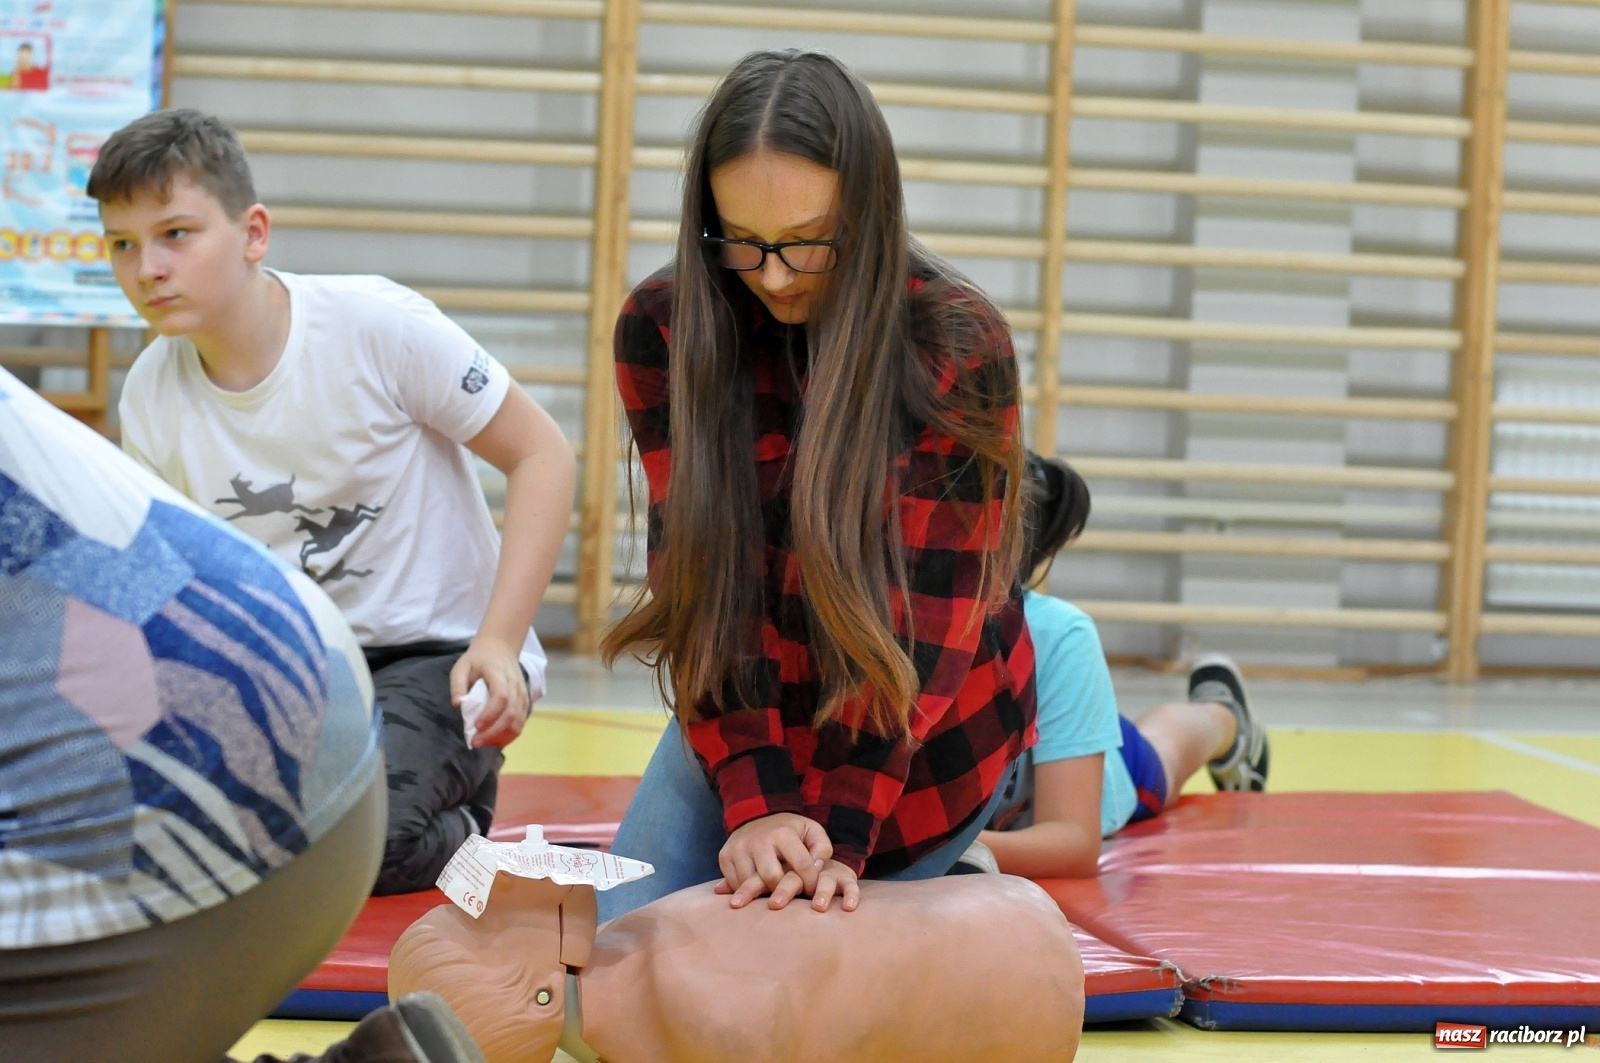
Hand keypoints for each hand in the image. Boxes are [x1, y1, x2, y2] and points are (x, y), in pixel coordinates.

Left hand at [449, 637, 528, 748]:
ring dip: (502, 736)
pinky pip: (521, 722)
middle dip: (494, 732)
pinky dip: (509, 735)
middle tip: (475, 742)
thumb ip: (457, 684)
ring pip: (518, 720)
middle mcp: (515, 685)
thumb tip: (457, 704)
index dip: (490, 714)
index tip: (476, 727)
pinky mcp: (524, 701)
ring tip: (484, 744)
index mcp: (499, 674)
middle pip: (511, 713)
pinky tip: (495, 741)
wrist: (500, 648)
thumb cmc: (478, 659)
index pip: (501, 697)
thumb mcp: (461, 666)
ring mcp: (522, 694)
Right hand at [713, 813, 831, 909]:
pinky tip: (757, 888)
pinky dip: (747, 891)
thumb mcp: (811, 831)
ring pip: (750, 885)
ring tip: (774, 892)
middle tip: (790, 894)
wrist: (756, 815)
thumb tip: (817, 868)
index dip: (811, 881)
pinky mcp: (724, 857)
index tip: (812, 889)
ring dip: (763, 893)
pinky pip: (735, 885)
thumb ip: (822, 848)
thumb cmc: (790, 830)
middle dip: (783, 891)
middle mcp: (758, 840)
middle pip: (772, 879)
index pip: (801, 865)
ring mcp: (738, 848)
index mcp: (782, 833)